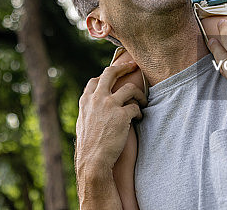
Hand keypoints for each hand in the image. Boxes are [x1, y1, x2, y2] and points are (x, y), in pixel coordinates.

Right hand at [76, 62, 146, 176]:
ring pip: (130, 88)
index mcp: (86, 100)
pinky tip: (139, 119)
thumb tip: (95, 108)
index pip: (96, 80)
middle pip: (111, 73)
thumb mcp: (83, 123)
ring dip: (139, 94)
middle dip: (124, 67)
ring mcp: (109, 105)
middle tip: (133, 66)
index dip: (107, 77)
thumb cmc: (88, 147)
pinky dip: (139, 112)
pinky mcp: (122, 115)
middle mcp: (97, 98)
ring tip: (143, 101)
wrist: (93, 161)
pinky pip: (136, 107)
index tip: (115, 76)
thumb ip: (90, 111)